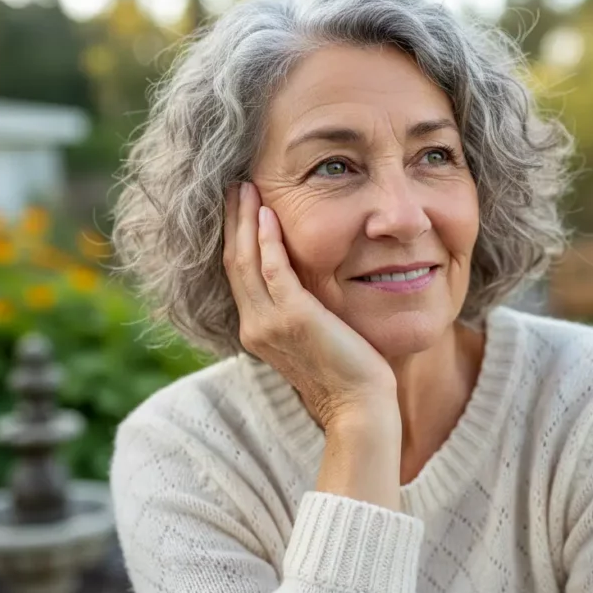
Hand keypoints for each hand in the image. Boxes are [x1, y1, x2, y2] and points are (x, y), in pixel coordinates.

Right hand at [223, 182, 397, 434]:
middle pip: (234, 261)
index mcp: (257, 331)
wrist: (359, 406)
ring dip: (244, 221)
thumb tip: (307, 290)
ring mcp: (270, 323)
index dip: (236, 237)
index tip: (240, 206)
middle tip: (236, 185)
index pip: (239, 274)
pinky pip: (273, 269)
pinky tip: (268, 215)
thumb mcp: (315, 337)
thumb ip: (301, 312)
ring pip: (245, 260)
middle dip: (233, 220)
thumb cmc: (348, 374)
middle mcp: (255, 326)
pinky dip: (267, 240)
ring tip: (246, 188)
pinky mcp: (294, 317)